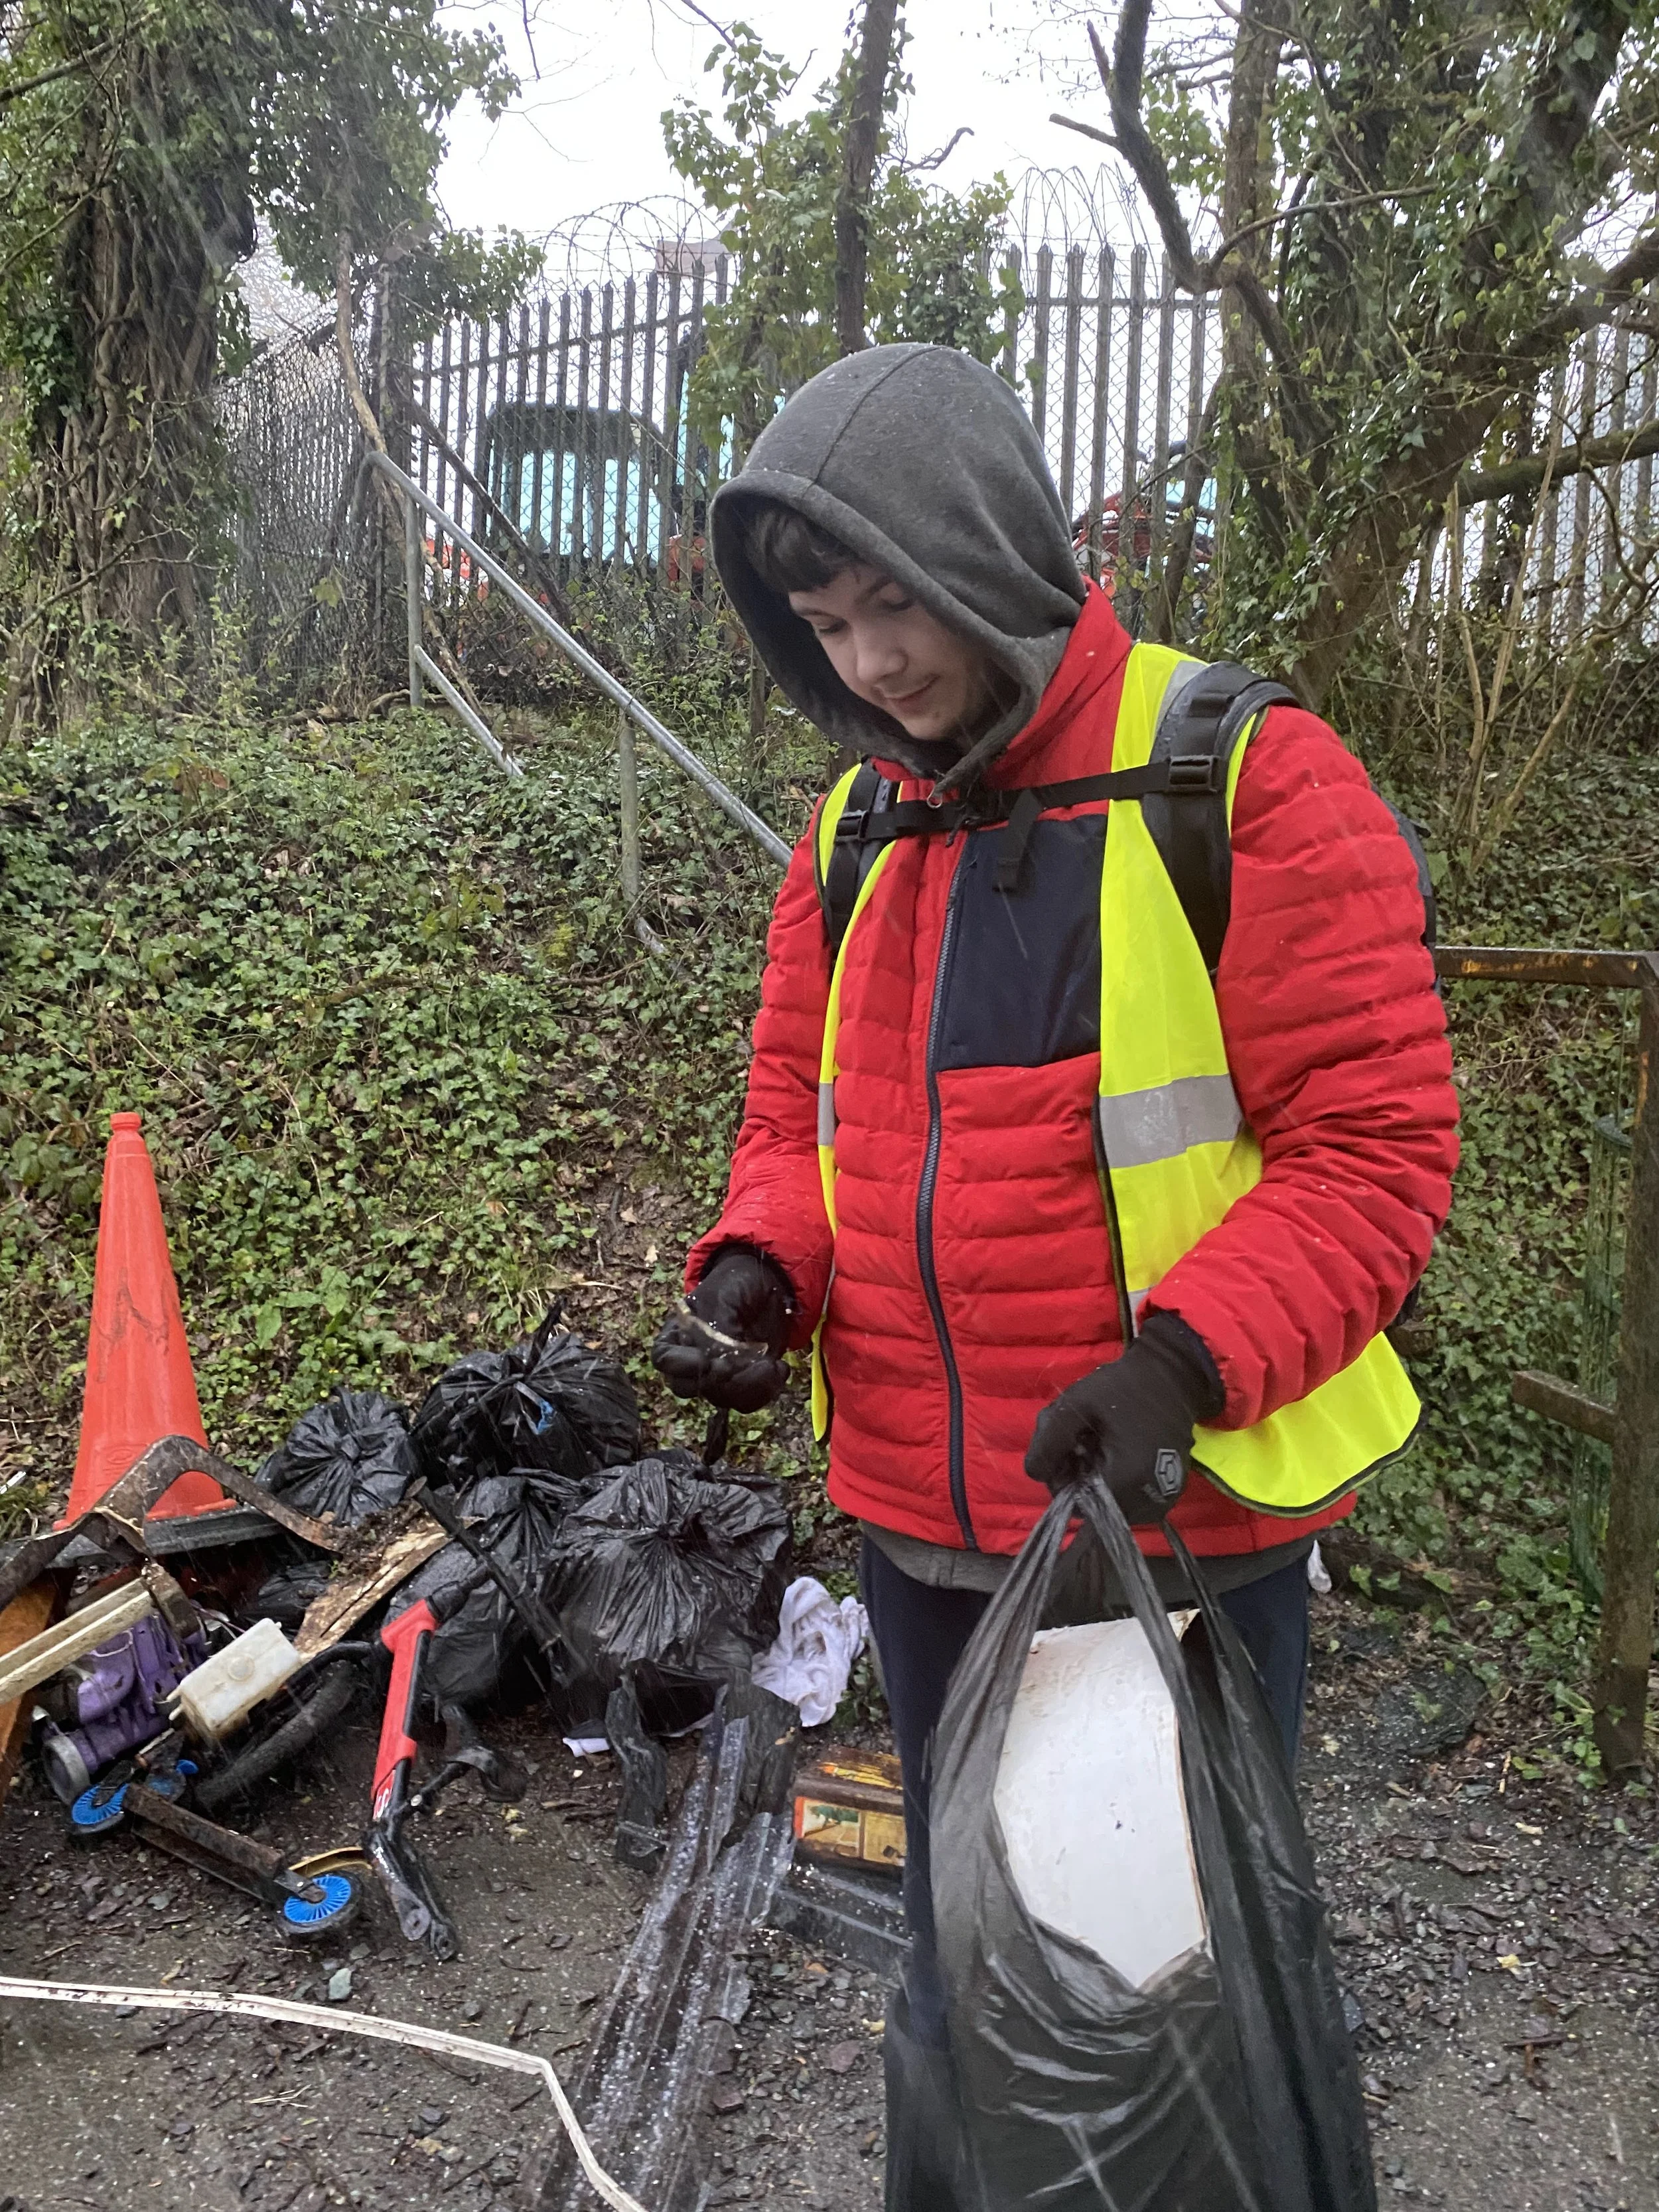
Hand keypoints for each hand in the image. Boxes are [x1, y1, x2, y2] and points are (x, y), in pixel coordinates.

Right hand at [651, 1246, 793, 1412]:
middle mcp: (691, 1359)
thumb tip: (720, 1358)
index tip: (706, 1362)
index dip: (681, 1367)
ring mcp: (717, 1374)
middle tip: (743, 1364)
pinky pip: (746, 1400)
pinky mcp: (742, 1381)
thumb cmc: (736, 1284)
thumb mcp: (724, 1296)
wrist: (768, 1285)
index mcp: (677, 1333)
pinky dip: (765, 1390)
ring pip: (721, 1398)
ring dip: (749, 1387)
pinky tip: (779, 1368)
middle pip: (690, 1388)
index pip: (664, 1359)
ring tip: (772, 1365)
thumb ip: (718, 1326)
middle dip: (718, 1382)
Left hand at [1024, 1313, 1223, 1524]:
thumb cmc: (1122, 1387)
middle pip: (1091, 1508)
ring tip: (1101, 1443)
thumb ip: (1047, 1442)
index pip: (1075, 1505)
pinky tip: (1117, 1451)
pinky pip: (1127, 1502)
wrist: (1173, 1378)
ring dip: (1095, 1480)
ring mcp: (1160, 1503)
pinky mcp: (1167, 1497)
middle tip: (1083, 1439)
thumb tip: (1035, 1474)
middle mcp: (1147, 1503)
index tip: (1069, 1448)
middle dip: (1078, 1476)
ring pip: (1107, 1506)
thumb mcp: (1075, 1404)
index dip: (1063, 1479)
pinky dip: (1114, 1482)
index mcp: (1127, 1480)